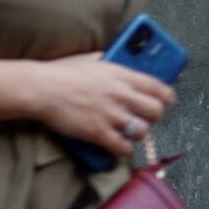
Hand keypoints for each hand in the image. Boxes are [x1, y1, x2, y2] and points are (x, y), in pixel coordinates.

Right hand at [0, 55, 172, 148]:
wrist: (42, 88)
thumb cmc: (62, 72)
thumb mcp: (92, 59)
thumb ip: (109, 62)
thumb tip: (117, 61)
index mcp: (122, 75)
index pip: (158, 87)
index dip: (167, 97)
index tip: (166, 102)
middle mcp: (121, 94)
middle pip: (156, 111)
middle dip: (153, 117)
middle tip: (144, 119)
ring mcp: (111, 114)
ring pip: (143, 131)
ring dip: (137, 134)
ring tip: (128, 133)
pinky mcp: (99, 132)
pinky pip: (122, 147)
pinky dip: (122, 149)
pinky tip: (116, 146)